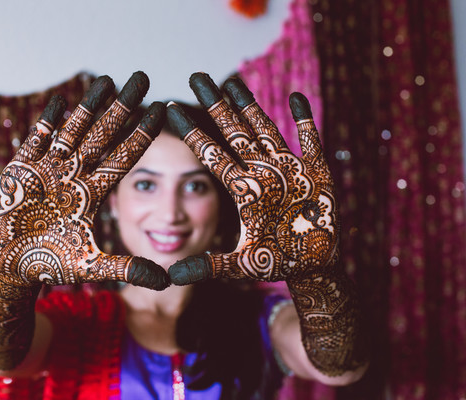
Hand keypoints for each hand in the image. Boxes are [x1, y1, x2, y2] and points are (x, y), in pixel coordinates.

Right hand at [0, 72, 168, 289]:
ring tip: (108, 80)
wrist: (12, 268)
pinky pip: (35, 141)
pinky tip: (60, 102)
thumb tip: (167, 280)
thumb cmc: (51, 265)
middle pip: (102, 134)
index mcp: (92, 192)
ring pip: (73, 130)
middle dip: (122, 107)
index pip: (123, 157)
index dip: (141, 133)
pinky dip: (46, 122)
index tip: (161, 110)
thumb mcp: (93, 265)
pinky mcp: (21, 170)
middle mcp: (74, 175)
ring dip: (89, 106)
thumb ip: (128, 269)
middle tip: (142, 78)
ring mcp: (48, 170)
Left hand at [166, 73, 337, 283]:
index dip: (192, 132)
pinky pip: (310, 141)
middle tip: (197, 76)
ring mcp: (288, 170)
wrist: (313, 266)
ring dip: (250, 105)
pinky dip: (305, 121)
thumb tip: (169, 277)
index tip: (171, 110)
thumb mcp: (239, 266)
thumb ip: (207, 267)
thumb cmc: (276, 264)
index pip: (211, 154)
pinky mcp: (316, 173)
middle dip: (217, 105)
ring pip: (265, 129)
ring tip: (232, 81)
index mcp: (242, 189)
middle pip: (234, 132)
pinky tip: (296, 98)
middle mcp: (261, 173)